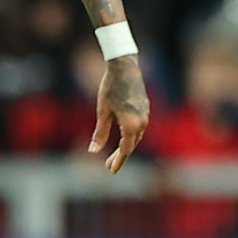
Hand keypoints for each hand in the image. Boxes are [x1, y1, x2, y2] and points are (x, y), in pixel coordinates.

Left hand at [90, 54, 148, 172]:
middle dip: (120, 157)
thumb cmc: (110, 88)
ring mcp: (145, 115)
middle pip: (131, 146)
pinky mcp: (145, 109)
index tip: (110, 170)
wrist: (125, 67)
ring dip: (126, 147)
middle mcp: (142, 122)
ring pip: (136, 137)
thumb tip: (92, 152)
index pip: (125, 150)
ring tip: (115, 155)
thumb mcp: (102, 112)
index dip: (118, 161)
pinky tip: (124, 138)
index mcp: (131, 125)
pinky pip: (139, 129)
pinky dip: (131, 137)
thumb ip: (100, 133)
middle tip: (108, 166)